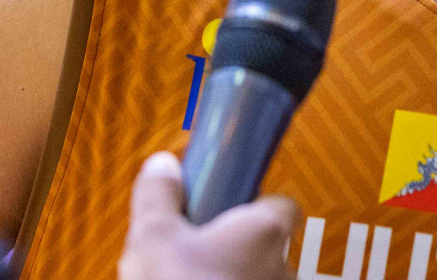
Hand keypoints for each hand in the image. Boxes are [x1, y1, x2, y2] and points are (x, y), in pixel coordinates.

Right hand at [119, 152, 297, 279]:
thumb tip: (163, 167)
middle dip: (234, 249)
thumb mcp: (153, 238)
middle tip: (193, 255)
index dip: (252, 203)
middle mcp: (283, 267)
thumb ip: (159, 196)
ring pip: (257, 279)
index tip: (224, 206)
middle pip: (265, 246)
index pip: (282, 204)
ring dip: (232, 279)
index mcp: (266, 231)